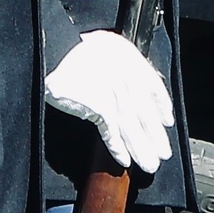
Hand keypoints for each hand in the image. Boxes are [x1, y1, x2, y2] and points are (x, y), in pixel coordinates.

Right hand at [45, 30, 173, 173]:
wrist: (47, 53)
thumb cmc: (66, 52)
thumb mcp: (99, 48)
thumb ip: (117, 64)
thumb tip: (138, 93)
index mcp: (124, 53)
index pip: (151, 82)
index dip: (161, 104)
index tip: (167, 121)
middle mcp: (122, 69)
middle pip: (142, 108)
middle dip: (154, 134)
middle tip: (162, 153)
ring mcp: (111, 86)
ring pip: (129, 123)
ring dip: (139, 146)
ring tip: (148, 164)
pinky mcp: (98, 103)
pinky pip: (110, 129)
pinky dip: (117, 146)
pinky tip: (123, 159)